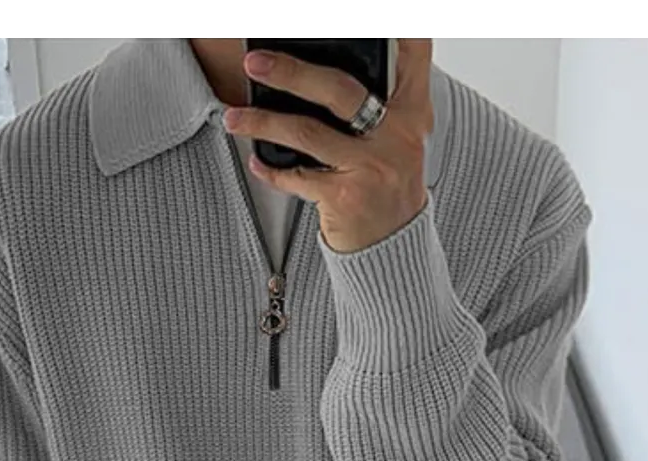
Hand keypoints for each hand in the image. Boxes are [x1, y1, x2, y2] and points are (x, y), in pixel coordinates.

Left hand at [223, 36, 433, 253]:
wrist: (395, 250)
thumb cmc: (387, 190)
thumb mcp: (398, 143)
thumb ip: (378, 108)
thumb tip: (318, 76)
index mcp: (412, 112)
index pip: (411, 55)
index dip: (394, 29)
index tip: (365, 19)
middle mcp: (397, 135)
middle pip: (338, 88)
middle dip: (290, 72)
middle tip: (256, 63)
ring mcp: (372, 166)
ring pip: (307, 131)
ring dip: (263, 122)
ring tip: (235, 117)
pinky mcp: (347, 196)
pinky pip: (298, 176)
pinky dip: (272, 170)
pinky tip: (256, 162)